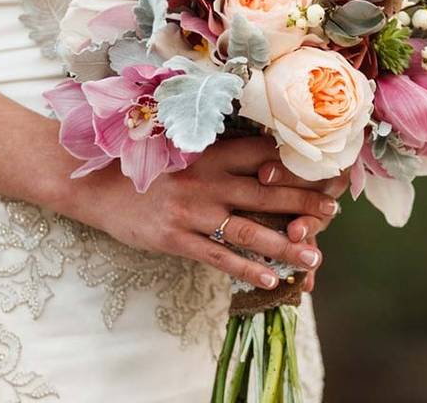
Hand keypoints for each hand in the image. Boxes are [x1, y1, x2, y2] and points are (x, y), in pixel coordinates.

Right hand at [71, 137, 339, 290]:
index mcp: (211, 152)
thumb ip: (219, 153)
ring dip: (285, 244)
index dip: (298, 164)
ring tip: (315, 256)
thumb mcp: (182, 147)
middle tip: (333, 212)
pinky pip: (218, 256)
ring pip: (249, 229)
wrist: (92, 180)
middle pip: (266, 192)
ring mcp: (192, 210)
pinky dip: (246, 268)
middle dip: (304, 203)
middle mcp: (207, 179)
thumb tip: (261, 157)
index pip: (265, 155)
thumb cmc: (143, 164)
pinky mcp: (175, 238)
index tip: (325, 170)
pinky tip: (271, 278)